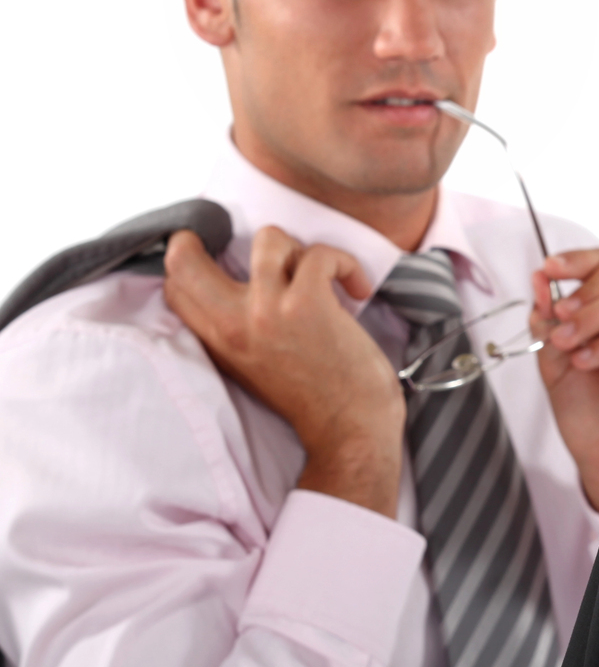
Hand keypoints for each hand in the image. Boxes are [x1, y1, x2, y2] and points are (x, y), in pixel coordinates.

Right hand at [163, 227, 404, 516]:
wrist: (349, 429)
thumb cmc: (313, 398)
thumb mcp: (252, 367)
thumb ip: (235, 330)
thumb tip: (238, 285)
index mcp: (217, 341)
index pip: (175, 285)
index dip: (191, 260)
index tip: (224, 258)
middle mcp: (232, 323)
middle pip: (186, 256)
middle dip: (212, 237)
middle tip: (259, 252)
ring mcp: (268, 310)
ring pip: (268, 238)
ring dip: (300, 249)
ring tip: (319, 276)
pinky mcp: (308, 303)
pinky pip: (319, 253)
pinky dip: (344, 263)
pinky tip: (356, 288)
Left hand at [530, 247, 598, 515]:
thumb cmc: (586, 407)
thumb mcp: (553, 357)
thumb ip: (547, 320)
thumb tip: (539, 280)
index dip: (578, 259)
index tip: (549, 269)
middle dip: (590, 285)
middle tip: (563, 315)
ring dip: (595, 315)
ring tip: (569, 344)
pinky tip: (587, 362)